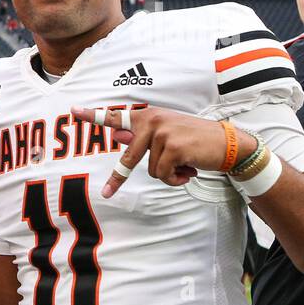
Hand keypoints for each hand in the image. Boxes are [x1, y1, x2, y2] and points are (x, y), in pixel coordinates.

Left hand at [71, 106, 257, 198]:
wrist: (229, 145)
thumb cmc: (195, 142)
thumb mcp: (168, 135)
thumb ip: (142, 136)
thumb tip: (119, 133)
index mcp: (149, 116)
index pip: (117, 115)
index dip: (93, 115)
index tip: (74, 111)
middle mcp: (152, 120)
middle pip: (129, 158)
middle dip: (119, 179)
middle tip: (108, 193)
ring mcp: (162, 133)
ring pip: (149, 169)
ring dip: (167, 175)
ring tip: (183, 166)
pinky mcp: (172, 147)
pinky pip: (163, 175)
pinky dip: (175, 179)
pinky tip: (189, 170)